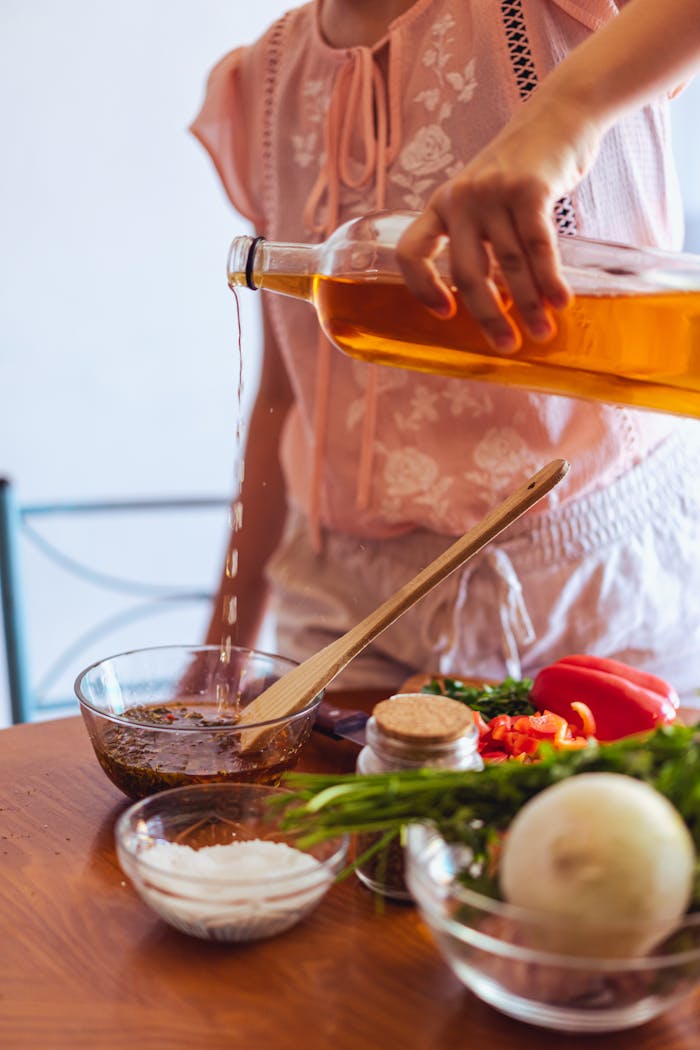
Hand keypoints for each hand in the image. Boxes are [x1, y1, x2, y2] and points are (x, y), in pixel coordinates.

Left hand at [396, 97, 600, 350]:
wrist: (561, 114)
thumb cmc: (524, 169)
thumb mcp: (486, 198)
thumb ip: (481, 239)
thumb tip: (494, 303)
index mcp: (441, 205)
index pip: (411, 252)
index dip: (421, 288)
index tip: (447, 314)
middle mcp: (460, 199)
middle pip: (467, 272)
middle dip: (488, 315)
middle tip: (506, 345)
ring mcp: (493, 192)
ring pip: (508, 264)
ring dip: (529, 303)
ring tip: (542, 330)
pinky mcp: (528, 188)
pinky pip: (538, 246)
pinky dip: (549, 278)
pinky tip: (559, 301)